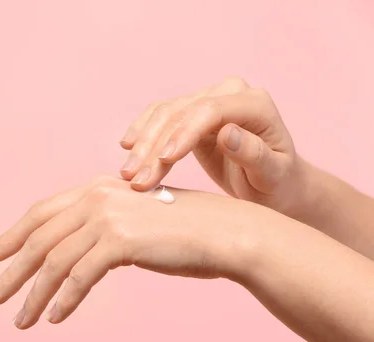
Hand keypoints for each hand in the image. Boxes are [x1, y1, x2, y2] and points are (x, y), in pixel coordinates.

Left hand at [0, 176, 257, 329]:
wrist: (222, 232)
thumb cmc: (181, 232)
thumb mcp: (133, 222)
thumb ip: (101, 230)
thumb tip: (72, 254)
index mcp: (95, 188)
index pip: (41, 213)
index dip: (11, 236)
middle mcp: (96, 196)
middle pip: (38, 238)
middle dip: (10, 272)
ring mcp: (107, 216)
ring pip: (54, 261)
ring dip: (33, 295)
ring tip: (20, 321)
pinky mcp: (120, 240)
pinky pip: (79, 277)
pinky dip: (64, 300)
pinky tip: (54, 318)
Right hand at [119, 76, 307, 216]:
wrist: (275, 184)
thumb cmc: (278, 184)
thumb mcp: (274, 176)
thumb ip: (255, 155)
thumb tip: (226, 134)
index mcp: (255, 103)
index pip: (209, 111)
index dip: (182, 134)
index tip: (163, 161)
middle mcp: (230, 93)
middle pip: (181, 112)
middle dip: (154, 146)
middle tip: (136, 178)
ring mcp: (208, 99)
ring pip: (165, 114)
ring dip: (142, 143)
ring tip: (128, 174)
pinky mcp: (191, 113)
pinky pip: (161, 116)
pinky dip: (142, 132)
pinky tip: (127, 147)